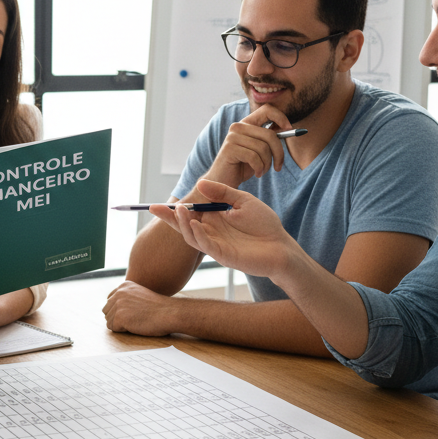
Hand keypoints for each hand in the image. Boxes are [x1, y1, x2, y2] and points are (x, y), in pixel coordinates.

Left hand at [103, 281, 178, 336]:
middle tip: (134, 318)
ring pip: (109, 321)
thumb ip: (127, 298)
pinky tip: (135, 325)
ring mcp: (118, 304)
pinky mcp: (119, 317)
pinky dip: (122, 330)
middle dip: (117, 318)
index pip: (110, 300)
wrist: (169, 313)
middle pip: (107, 311)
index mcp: (124, 286)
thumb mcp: (140, 295)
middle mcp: (119, 292)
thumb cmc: (159, 308)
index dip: (118, 310)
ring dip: (120, 325)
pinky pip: (112, 328)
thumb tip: (113, 309)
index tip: (130, 313)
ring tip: (136, 321)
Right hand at [150, 179, 291, 278]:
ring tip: (180, 209)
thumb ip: (222, 192)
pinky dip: (198, 234)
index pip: (189, 214)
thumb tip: (200, 183)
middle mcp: (211, 233)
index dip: (173, 210)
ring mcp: (215, 245)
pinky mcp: (223, 255)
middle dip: (169, 218)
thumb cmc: (264, 225)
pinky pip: (206, 245)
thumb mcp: (242, 201)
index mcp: (214, 220)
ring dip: (183, 223)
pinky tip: (196, 223)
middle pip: (184, 226)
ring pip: (192, 236)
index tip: (157, 203)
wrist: (281, 247)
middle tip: (155, 208)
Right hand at [204, 104, 292, 185]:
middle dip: (279, 153)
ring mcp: (232, 137)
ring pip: (263, 148)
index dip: (281, 117)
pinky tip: (256, 173)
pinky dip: (259, 168)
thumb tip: (288, 128)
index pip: (267, 109)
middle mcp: (238, 127)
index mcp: (246, 124)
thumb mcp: (259, 150)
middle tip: (278, 166)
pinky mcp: (229, 149)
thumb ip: (269, 138)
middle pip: (270, 134)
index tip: (289, 130)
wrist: (224, 183)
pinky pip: (254, 157)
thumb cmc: (243, 166)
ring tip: (262, 171)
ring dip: (267, 164)